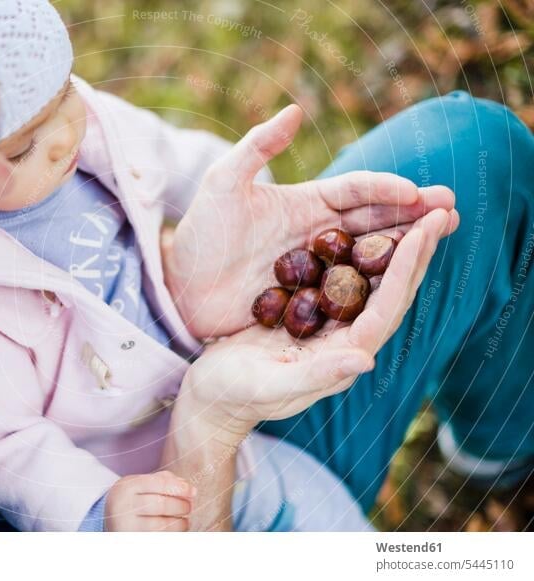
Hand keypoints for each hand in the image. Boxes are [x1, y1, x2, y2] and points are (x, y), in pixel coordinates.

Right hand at [104, 471, 196, 531]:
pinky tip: (175, 531)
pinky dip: (171, 535)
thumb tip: (189, 488)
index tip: (193, 492)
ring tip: (184, 521)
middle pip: (160, 504)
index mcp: (128, 486)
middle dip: (180, 506)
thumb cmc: (133, 497)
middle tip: (189, 507)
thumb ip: (165, 480)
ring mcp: (126, 526)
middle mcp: (124, 505)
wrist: (108, 518)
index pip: (158, 484)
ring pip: (160, 525)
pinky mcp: (131, 540)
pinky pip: (158, 538)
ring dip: (179, 523)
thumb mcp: (142, 483)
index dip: (179, 488)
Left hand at [164, 104, 457, 337]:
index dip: (385, 189)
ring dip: (403, 249)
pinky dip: (376, 289)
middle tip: (451, 212)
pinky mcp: (310, 303)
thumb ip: (257, 147)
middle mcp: (319, 234)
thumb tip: (296, 109)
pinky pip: (350, 294)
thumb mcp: (223, 183)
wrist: (180, 285)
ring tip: (439, 240)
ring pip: (369, 257)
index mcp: (306, 203)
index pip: (355, 191)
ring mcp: (317, 270)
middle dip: (412, 215)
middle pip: (374, 222)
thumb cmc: (200, 233)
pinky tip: (401, 288)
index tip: (415, 192)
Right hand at [173, 207, 457, 444]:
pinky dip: (358, 250)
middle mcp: (346, 340)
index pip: (385, 309)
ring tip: (416, 210)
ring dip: (395, 246)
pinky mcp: (311, 315)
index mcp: (342, 356)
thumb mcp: (269, 385)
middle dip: (415, 250)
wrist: (212, 395)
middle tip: (439, 208)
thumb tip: (366, 360)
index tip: (423, 230)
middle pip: (390, 291)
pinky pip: (343, 278)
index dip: (405, 269)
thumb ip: (316, 375)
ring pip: (371, 281)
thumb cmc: (234, 394)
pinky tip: (364, 224)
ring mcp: (330, 327)